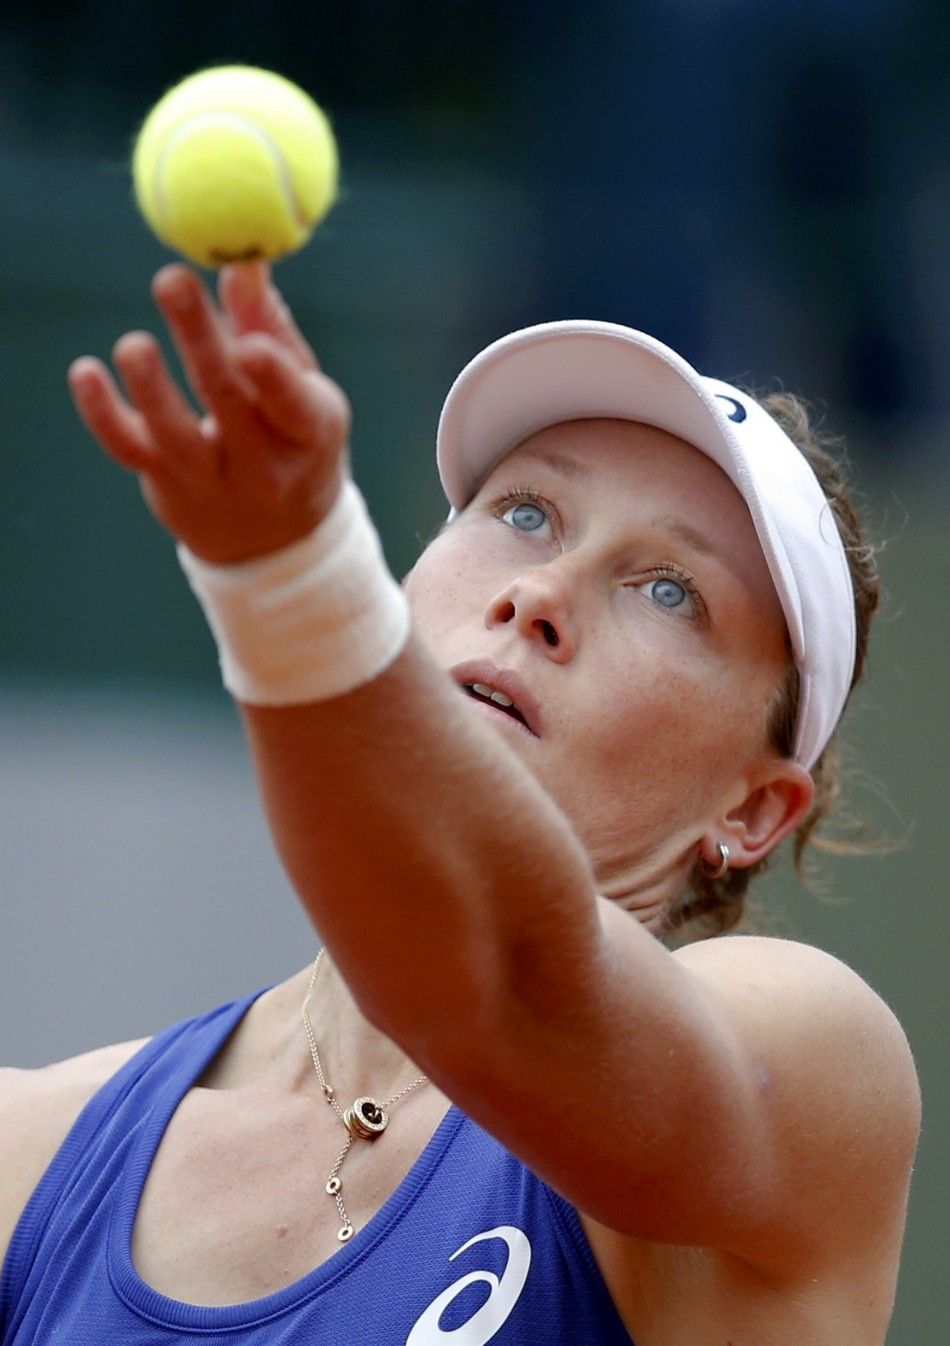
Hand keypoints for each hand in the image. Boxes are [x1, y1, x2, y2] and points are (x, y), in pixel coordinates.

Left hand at [68, 263, 350, 564]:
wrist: (273, 536)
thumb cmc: (290, 438)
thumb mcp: (302, 390)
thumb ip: (269, 326)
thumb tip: (242, 261)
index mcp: (309, 434)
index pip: (293, 407)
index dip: (273, 376)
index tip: (249, 341)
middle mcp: (262, 466)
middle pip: (227, 403)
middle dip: (199, 340)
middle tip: (173, 280)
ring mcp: (212, 480)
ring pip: (175, 435)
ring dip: (150, 387)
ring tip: (134, 345)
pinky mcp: (168, 482)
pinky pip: (129, 448)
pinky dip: (102, 413)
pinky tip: (86, 372)